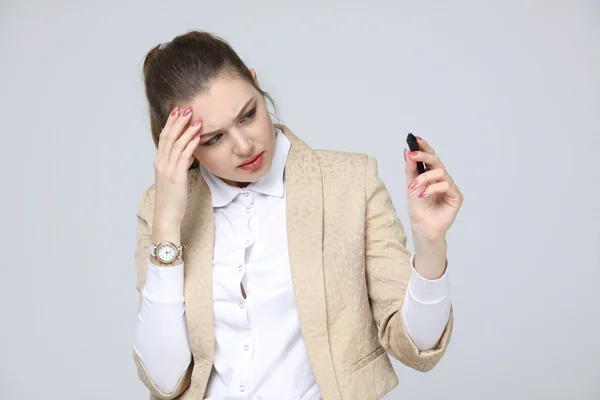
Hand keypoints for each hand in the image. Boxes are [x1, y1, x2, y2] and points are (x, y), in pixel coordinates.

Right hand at [153, 106, 201, 226]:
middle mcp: (161, 163)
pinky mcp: (176, 176)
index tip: (178, 111)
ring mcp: (168, 169)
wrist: (166, 214)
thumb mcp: (174, 178)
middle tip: (187, 109)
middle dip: (178, 121)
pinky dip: (191, 144)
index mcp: (159, 162)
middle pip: (169, 137)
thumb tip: (190, 153)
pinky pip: (184, 156)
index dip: (171, 123)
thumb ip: (179, 164)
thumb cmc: (172, 198)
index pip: (165, 137)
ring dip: (187, 130)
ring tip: (196, 119)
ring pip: (176, 144)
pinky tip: (198, 137)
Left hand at [404, 136, 462, 242]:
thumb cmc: (418, 208)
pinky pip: (445, 185)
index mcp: (432, 175)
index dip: (424, 147)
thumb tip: (407, 152)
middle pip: (436, 161)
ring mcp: (450, 187)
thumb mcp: (410, 186)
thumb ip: (410, 170)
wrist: (422, 227)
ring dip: (424, 177)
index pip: (430, 158)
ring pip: (439, 172)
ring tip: (413, 187)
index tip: (415, 138)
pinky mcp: (456, 196)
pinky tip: (422, 195)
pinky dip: (431, 189)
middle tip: (412, 154)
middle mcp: (442, 179)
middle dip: (423, 155)